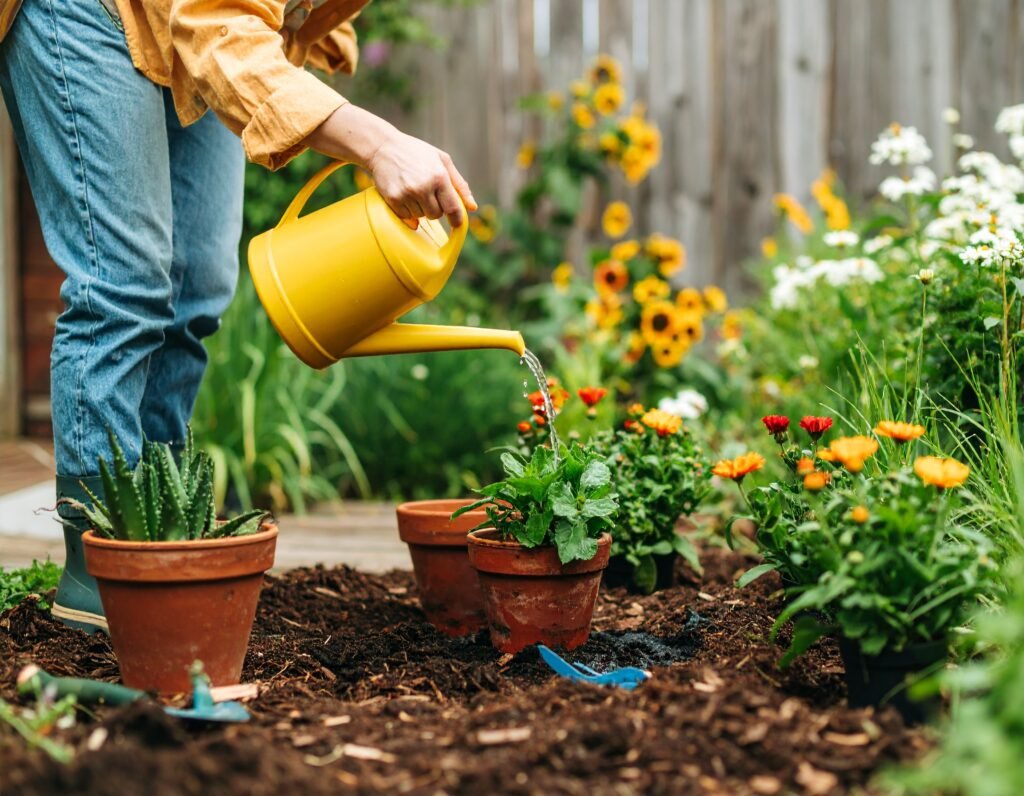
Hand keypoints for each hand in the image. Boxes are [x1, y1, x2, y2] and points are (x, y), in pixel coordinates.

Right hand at [304, 103, 476, 227]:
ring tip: (414, 190)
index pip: (453, 208)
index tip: (457, 224)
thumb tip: (473, 208)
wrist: (383, 147)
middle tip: (428, 194)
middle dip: (435, 208)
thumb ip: (460, 185)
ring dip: (420, 209)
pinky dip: (408, 211)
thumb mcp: (442, 161)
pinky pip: (406, 217)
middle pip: (437, 215)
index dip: (457, 219)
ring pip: (421, 217)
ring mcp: (407, 194)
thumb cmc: (416, 153)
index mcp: (439, 176)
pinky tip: (405, 195)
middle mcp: (424, 187)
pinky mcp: (393, 199)